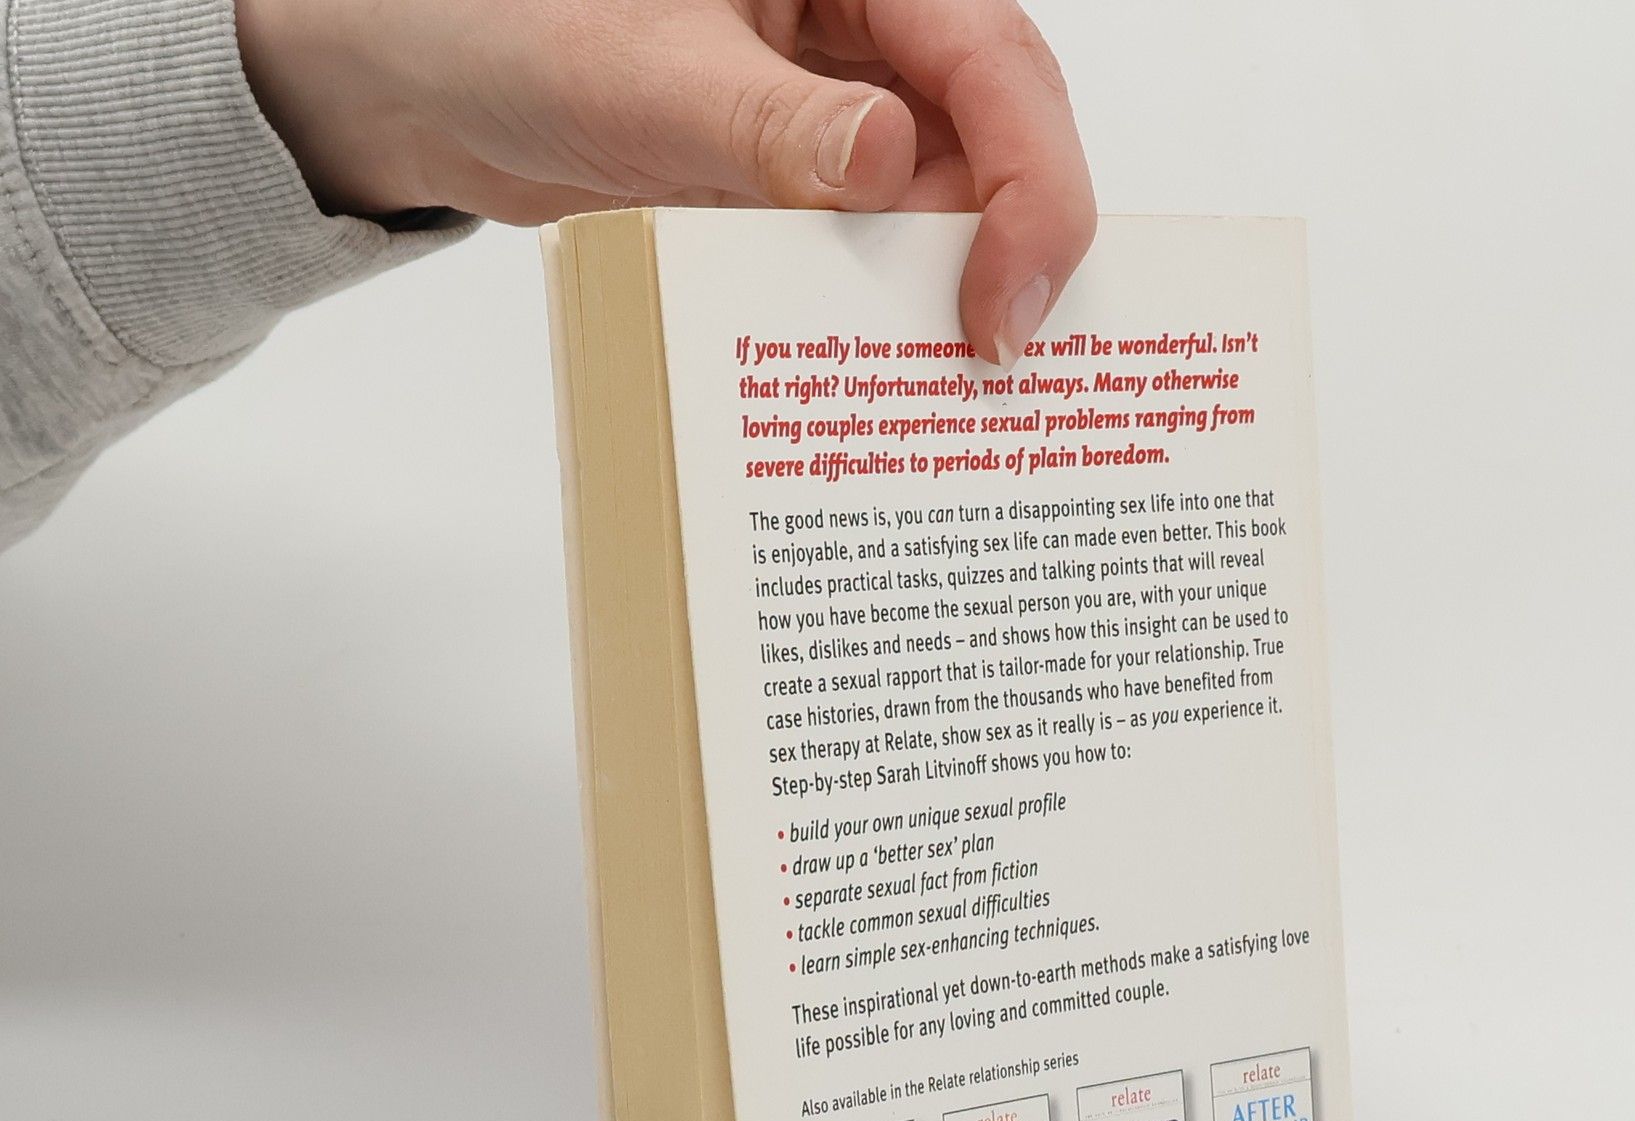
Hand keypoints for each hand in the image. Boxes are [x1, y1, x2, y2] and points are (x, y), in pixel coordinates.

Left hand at [235, 0, 1095, 363]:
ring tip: (943, 383)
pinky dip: (880, 303)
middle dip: (1009, 247)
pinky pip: (872, 241)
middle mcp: (862, 26)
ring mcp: (835, 105)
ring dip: (946, 289)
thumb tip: (886, 162)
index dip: (1029, 182)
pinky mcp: (799, 175)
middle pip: (997, 137)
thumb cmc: (502, 25)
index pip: (995, 60)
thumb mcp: (641, 77)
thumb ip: (768, 125)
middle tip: (992, 361)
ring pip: (946, 201)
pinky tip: (878, 363)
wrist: (418, 83)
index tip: (1006, 297)